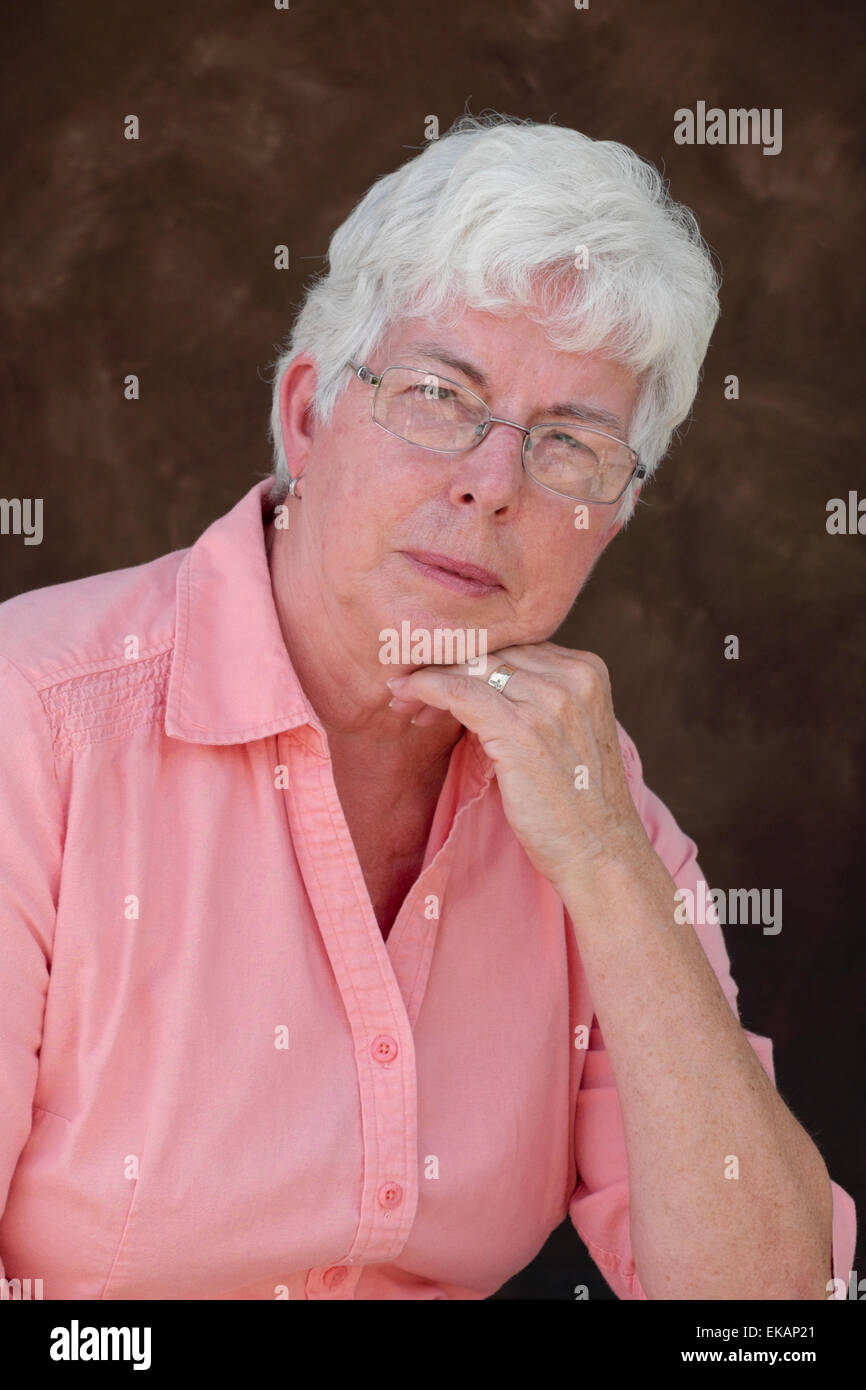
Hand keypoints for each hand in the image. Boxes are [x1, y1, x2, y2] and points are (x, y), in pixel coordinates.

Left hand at [386, 641, 649, 891]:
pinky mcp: (521, 730)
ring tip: (404, 699)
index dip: (472, 657)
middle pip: (492, 651)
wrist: (602, 852)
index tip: (439, 675)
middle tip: (410, 688)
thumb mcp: (568, 730)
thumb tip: (478, 678)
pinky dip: (426, 688)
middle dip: (446, 666)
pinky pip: (459, 692)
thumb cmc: (579, 801)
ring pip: (471, 668)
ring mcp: (549, 701)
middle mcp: (573, 676)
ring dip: (429, 679)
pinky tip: (405, 695)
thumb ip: (537, 697)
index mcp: (588, 669)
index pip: (515, 644)